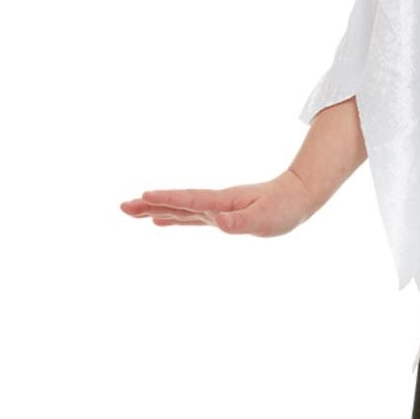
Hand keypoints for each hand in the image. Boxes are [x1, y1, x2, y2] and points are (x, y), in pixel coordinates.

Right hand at [118, 169, 318, 237]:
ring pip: (179, 208)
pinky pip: (189, 215)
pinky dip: (172, 216)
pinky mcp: (219, 213)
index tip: (143, 196)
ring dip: (155, 209)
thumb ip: (241, 222)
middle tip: (122, 206)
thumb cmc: (283, 210)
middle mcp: (215, 203)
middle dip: (149, 204)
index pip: (190, 200)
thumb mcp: (265, 220)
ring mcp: (215, 207)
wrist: (296, 196)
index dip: (168, 199)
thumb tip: (219, 222)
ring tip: (130, 211)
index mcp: (223, 202)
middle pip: (177, 202)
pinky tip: (159, 220)